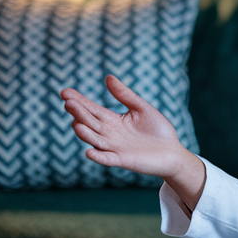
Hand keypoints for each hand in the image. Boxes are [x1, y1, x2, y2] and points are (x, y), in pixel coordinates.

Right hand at [60, 75, 204, 206]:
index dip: (79, 101)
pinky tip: (89, 151)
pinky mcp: (123, 160)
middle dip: (79, 113)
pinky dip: (99, 157)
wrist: (173, 152)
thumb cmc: (157, 130)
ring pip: (95, 140)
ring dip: (85, 134)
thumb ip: (125, 95)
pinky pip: (108, 159)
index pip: (91, 109)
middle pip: (90, 122)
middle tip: (68, 103)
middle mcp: (109, 134)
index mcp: (112, 121)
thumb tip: (108, 77)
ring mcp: (115, 148)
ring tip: (76, 124)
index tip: (64, 92)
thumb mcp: (141, 108)